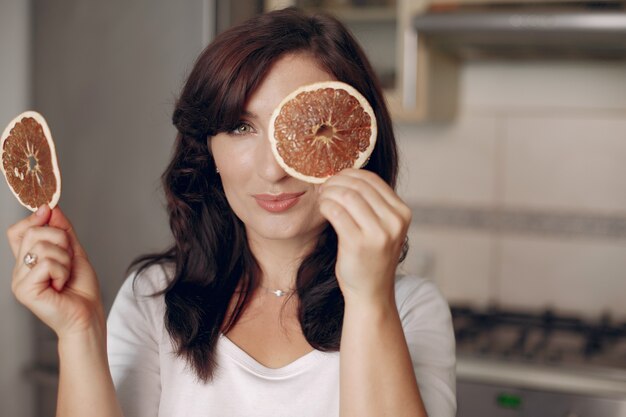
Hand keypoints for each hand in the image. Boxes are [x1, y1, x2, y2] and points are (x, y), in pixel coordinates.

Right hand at [7, 205, 104, 338]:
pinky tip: (61, 285)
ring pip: (42, 246)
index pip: (18, 230)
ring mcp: (19, 280)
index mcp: (28, 260)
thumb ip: (63, 231)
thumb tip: (51, 208)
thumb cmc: (81, 290)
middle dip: (61, 241)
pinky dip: (62, 271)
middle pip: (34, 232)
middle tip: (68, 261)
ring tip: (65, 277)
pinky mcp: (24, 290)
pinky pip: (46, 263)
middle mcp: (19, 269)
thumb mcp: (74, 252)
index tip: (49, 211)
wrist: (87, 316)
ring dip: (65, 259)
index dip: (33, 218)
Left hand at [318, 169, 411, 303]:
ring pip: (346, 195)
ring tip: (322, 198)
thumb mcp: (382, 227)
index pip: (372, 179)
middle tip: (324, 187)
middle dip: (336, 181)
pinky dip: (325, 205)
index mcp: (402, 213)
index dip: (349, 174)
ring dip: (328, 192)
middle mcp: (394, 222)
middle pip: (358, 185)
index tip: (335, 179)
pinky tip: (322, 209)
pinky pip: (336, 212)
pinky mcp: (358, 244)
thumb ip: (372, 203)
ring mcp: (378, 234)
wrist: (371, 292)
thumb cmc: (371, 257)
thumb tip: (344, 175)